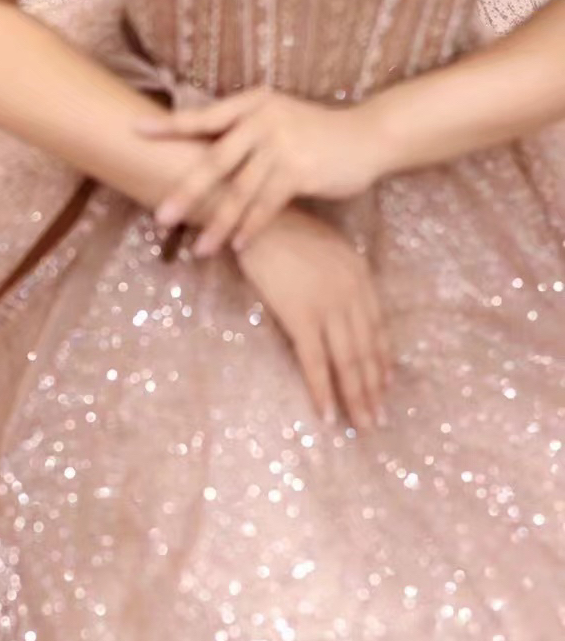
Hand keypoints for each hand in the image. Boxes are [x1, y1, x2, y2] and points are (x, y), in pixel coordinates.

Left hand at [136, 87, 387, 254]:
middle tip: (161, 216)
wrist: (368, 135)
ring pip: (240, 191)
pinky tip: (236, 246)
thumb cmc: (314, 132)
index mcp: (251, 104)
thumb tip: (200, 154)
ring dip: (218, 223)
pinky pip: (267, 205)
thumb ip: (242, 131)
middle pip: (214, 162)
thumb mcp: (277, 118)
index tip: (135, 133)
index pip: (202, 117)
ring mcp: (282, 144)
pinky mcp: (301, 170)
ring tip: (199, 249)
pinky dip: (250, 227)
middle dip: (186, 192)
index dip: (168, 127)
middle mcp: (262, 120)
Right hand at [235, 206, 391, 431]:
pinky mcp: (301, 316)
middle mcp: (351, 293)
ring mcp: (328, 306)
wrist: (255, 216)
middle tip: (378, 417)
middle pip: (367, 350)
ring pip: (348, 361)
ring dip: (356, 397)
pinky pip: (315, 362)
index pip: (377, 327)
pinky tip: (328, 413)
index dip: (382, 359)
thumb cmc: (280, 227)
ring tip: (362, 424)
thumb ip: (335, 272)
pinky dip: (322, 390)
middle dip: (373, 387)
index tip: (386, 384)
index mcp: (359, 274)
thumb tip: (336, 298)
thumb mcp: (322, 245)